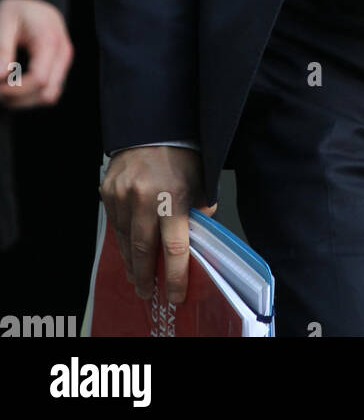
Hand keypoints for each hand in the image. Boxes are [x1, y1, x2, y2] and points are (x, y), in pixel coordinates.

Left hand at [0, 0, 72, 108]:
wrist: (34, 5)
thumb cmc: (19, 11)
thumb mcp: (4, 21)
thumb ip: (2, 49)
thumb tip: (1, 77)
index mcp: (50, 40)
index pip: (39, 79)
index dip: (14, 89)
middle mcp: (63, 53)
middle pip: (46, 93)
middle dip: (18, 97)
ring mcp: (64, 63)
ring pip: (49, 97)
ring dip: (24, 100)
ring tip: (4, 87)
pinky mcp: (61, 69)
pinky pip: (50, 93)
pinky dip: (31, 96)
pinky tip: (15, 86)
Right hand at [100, 146, 216, 302]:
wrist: (153, 124)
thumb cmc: (181, 153)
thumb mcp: (200, 180)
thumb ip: (200, 210)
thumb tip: (199, 236)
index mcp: (173, 197)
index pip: (174, 249)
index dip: (175, 277)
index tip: (176, 296)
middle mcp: (145, 199)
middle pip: (143, 251)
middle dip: (146, 277)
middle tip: (148, 293)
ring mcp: (122, 195)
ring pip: (124, 240)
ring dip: (131, 261)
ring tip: (137, 276)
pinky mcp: (108, 191)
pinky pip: (114, 224)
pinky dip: (122, 239)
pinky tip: (128, 249)